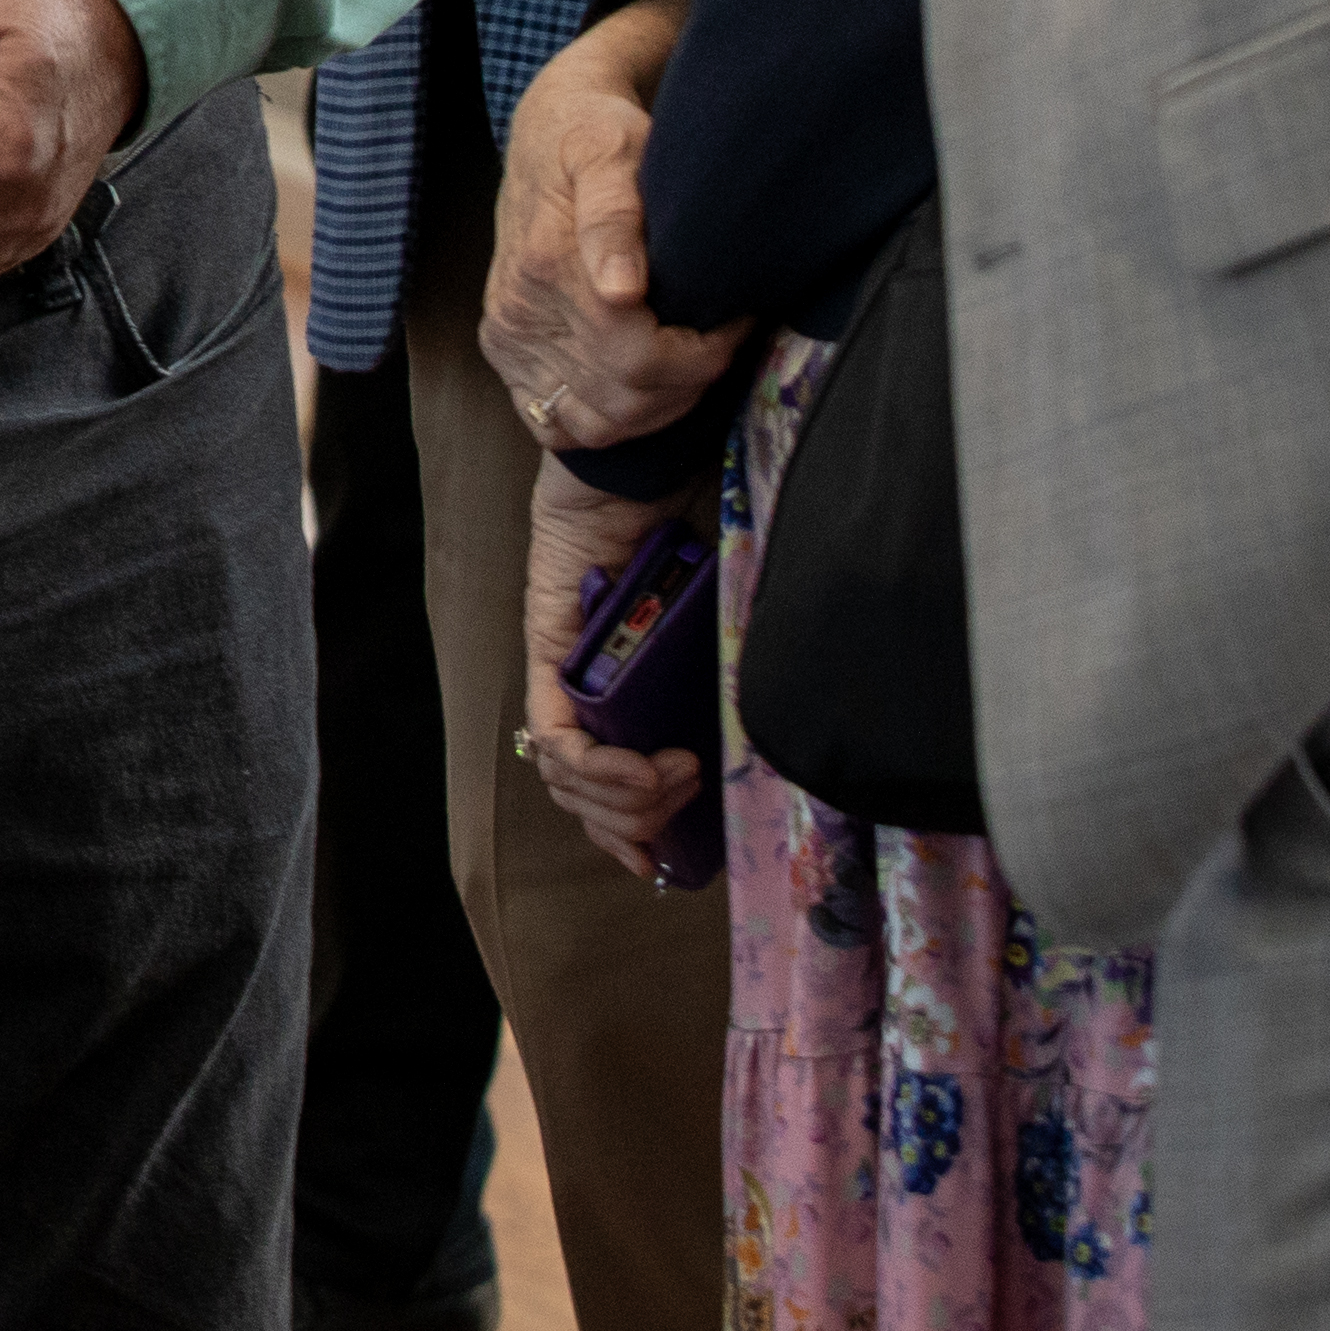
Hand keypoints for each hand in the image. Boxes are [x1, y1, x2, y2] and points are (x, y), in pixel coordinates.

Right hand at [481, 0, 739, 452]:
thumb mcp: (613, 149)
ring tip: (687, 366)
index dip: (703, 352)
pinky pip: (554, 423)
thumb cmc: (595, 133)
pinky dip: (605, 424)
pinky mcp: (504, 349)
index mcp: (547, 263)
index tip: (735, 319)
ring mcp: (508, 336)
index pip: (636, 354)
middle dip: (688, 382)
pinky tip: (638, 390)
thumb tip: (622, 291)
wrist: (547, 129)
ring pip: (596, 424)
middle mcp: (520, 310)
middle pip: (622, 396)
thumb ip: (615, 214)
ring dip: (656, 410)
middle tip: (719, 341)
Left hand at [518, 465, 704, 880]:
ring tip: (679, 777)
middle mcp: (581, 690)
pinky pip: (555, 737)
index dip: (626, 834)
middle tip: (688, 798)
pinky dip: (600, 767)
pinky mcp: (548, 651)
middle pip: (579, 796)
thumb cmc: (685, 533)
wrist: (644, 468)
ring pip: (564, 778)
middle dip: (636, 822)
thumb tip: (781, 731)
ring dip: (626, 800)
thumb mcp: (717, 628)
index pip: (596, 788)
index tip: (665, 862)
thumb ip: (729, 677)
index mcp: (617, 692)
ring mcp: (560, 673)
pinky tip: (650, 768)